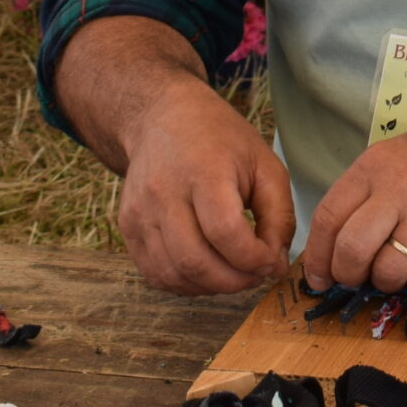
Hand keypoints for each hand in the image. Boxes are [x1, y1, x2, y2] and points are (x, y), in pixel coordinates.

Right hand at [113, 75, 293, 295]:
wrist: (163, 118)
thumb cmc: (222, 141)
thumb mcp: (266, 165)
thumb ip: (279, 217)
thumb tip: (275, 266)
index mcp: (203, 170)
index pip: (224, 232)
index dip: (252, 258)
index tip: (271, 261)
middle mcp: (164, 193)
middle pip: (195, 261)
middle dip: (234, 281)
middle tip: (256, 275)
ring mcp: (140, 212)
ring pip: (173, 274)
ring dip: (210, 287)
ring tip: (234, 274)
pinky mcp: (127, 227)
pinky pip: (154, 273)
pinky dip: (185, 284)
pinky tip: (207, 272)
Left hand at [302, 123, 406, 297]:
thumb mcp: (398, 156)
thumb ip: (365, 193)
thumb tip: (333, 246)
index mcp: (376, 165)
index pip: (328, 217)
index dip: (318, 256)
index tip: (320, 277)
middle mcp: (400, 187)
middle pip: (352, 250)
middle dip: (349, 276)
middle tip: (361, 279)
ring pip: (389, 272)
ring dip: (390, 282)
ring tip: (403, 269)